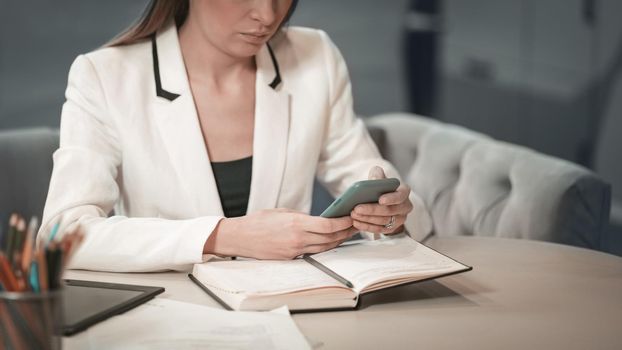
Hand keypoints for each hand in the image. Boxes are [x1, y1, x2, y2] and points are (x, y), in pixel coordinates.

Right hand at [205, 208, 355, 259]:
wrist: (240, 237)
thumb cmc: (258, 221)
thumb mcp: (282, 212)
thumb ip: (301, 216)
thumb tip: (318, 219)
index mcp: (296, 224)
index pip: (328, 226)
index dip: (343, 223)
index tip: (351, 217)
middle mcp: (298, 239)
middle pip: (330, 238)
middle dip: (345, 232)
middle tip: (355, 225)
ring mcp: (295, 251)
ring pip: (324, 247)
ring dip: (337, 240)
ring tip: (346, 233)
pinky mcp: (291, 258)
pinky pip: (313, 252)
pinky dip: (324, 246)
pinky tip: (329, 241)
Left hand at [350, 166, 412, 234]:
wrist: (383, 201)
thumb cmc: (382, 188)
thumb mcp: (380, 178)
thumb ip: (377, 175)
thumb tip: (374, 179)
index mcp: (404, 192)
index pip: (401, 195)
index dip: (391, 198)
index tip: (380, 200)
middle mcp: (405, 206)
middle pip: (389, 210)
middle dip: (372, 210)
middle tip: (357, 208)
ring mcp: (399, 219)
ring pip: (383, 221)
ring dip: (367, 218)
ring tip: (354, 214)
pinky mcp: (392, 228)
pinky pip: (379, 229)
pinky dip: (367, 226)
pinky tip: (356, 222)